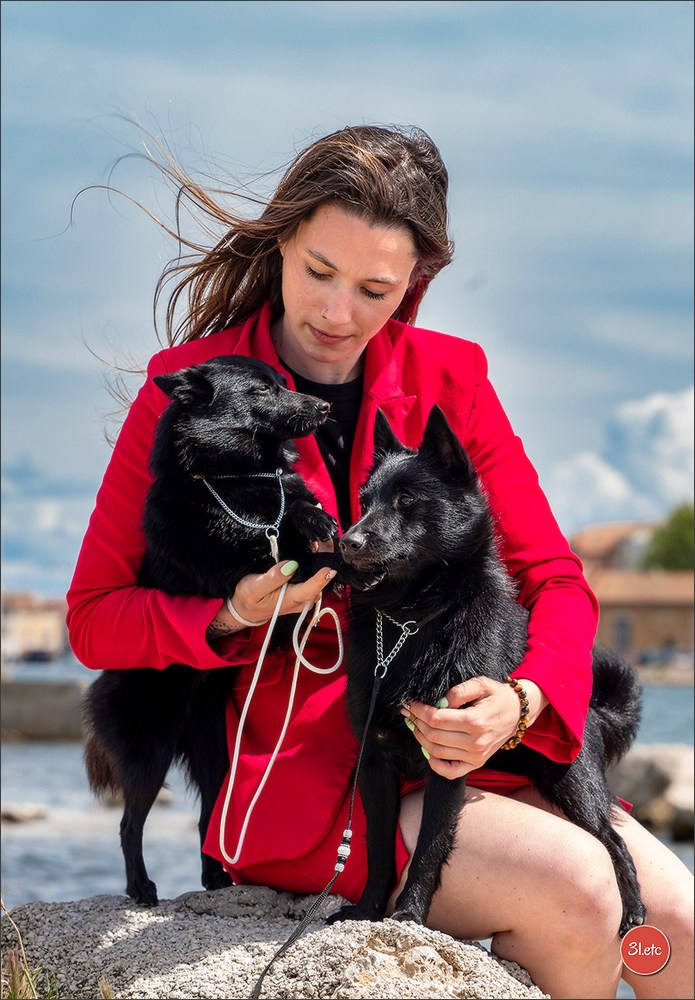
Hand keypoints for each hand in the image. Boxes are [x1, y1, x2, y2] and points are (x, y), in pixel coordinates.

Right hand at [226, 559, 336, 625]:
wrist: (244, 611)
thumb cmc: (248, 598)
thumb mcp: (254, 587)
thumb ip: (273, 578)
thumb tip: (291, 566)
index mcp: (288, 600)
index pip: (308, 591)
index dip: (320, 580)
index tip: (329, 569)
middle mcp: (298, 603)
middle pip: (318, 589)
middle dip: (325, 572)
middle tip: (327, 549)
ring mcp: (300, 602)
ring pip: (317, 589)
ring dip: (321, 574)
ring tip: (321, 552)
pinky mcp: (299, 598)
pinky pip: (312, 588)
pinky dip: (315, 576)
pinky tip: (314, 563)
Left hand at [400, 676, 546, 779]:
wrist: (517, 713)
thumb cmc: (497, 696)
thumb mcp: (481, 683)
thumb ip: (459, 691)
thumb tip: (440, 702)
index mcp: (475, 721)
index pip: (436, 719)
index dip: (419, 711)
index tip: (410, 703)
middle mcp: (475, 742)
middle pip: (433, 736)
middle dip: (416, 723)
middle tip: (409, 713)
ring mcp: (476, 756)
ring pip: (436, 752)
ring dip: (421, 739)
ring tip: (415, 725)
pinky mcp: (476, 764)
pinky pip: (450, 771)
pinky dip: (434, 763)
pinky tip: (428, 749)